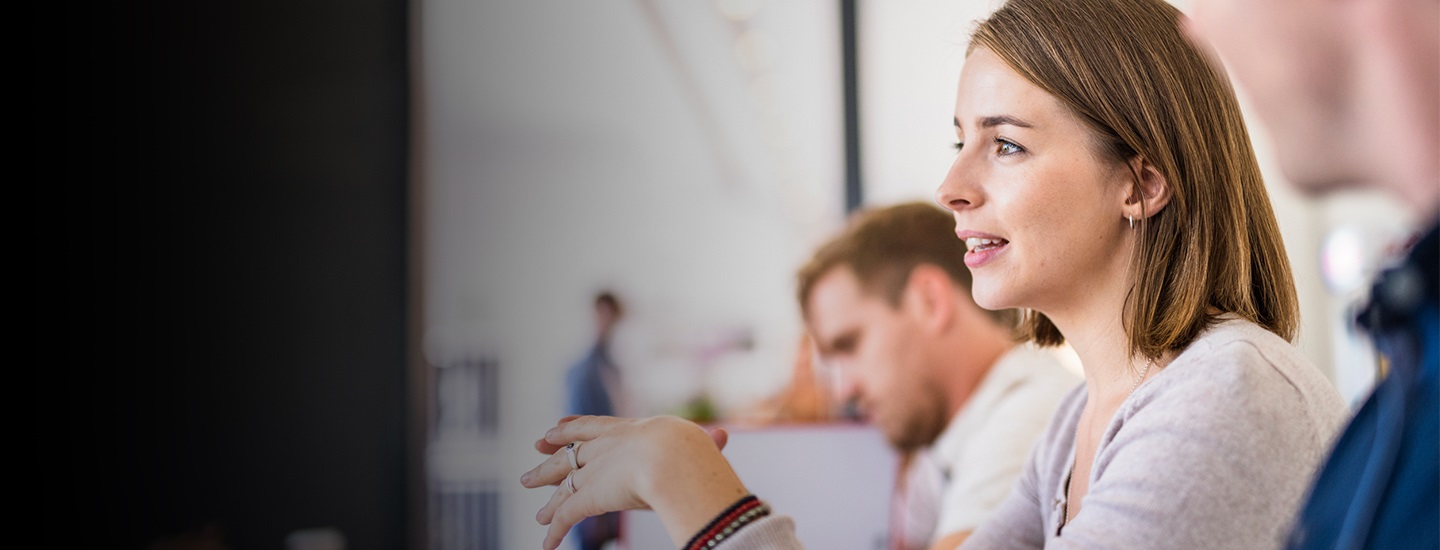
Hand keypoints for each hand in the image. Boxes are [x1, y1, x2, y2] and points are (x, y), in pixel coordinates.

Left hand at [520, 415, 747, 549]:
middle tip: (536, 449)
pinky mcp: (587, 497)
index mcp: (626, 432)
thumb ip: (708, 445)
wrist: (673, 457)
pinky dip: (554, 532)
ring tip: (537, 508)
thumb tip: (724, 436)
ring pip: (561, 484)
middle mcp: (602, 449)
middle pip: (569, 452)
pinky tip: (547, 544)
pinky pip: (565, 517)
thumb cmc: (693, 451)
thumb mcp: (700, 445)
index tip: (557, 426)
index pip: (593, 426)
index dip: (573, 427)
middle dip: (551, 454)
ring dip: (548, 496)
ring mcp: (592, 472)